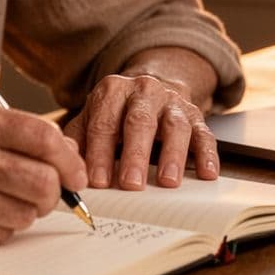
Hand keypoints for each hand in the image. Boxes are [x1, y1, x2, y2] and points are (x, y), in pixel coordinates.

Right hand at [0, 100, 87, 250]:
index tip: (77, 172)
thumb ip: (14, 132)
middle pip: (42, 179)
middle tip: (47, 194)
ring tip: (0, 199)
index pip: (42, 136)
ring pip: (27, 211)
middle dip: (54, 192)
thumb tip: (69, 154)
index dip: (69, 158)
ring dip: (25, 211)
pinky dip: (2, 227)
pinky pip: (4, 232)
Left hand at [64, 50, 219, 189]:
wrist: (150, 90)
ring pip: (175, 126)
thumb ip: (77, 141)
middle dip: (134, 155)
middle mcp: (144, 91)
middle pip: (139, 122)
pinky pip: (204, 133)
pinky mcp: (195, 115)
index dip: (100, 153)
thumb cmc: (116, 114)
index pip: (104, 123)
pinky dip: (207, 154)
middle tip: (130, 184)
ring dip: (172, 155)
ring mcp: (172, 102)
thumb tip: (67, 168)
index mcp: (112, 91)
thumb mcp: (91, 118)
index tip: (98, 181)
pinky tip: (207, 173)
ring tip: (168, 182)